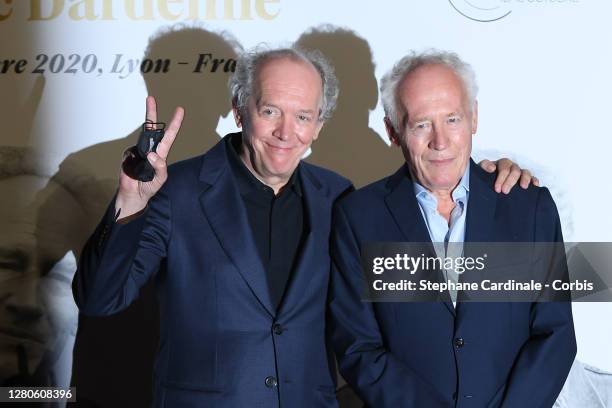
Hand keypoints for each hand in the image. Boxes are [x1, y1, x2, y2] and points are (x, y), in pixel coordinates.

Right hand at [116, 96, 183, 217]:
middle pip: (151, 128)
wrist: (134, 194)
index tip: (179, 110)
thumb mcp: (160, 178)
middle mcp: (150, 148)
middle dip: (151, 113)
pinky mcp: (127, 155)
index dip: (174, 123)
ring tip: (144, 170)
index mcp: (161, 153)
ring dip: (142, 152)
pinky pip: (130, 155)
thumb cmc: (149, 186)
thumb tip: (152, 154)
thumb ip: (159, 167)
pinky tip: (134, 171)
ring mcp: (138, 150)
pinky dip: (133, 164)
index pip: (169, 135)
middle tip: (151, 99)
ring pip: (140, 140)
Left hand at [479, 158, 539, 193]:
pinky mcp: (525, 180)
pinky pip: (532, 178)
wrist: (488, 188)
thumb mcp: (481, 173)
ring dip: (524, 179)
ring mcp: (519, 173)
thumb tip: (492, 168)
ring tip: (523, 187)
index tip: (497, 188)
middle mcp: (511, 167)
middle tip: (504, 191)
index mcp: (500, 164)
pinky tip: (534, 185)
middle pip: (514, 170)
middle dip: (510, 181)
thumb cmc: (485, 179)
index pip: (503, 167)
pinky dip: (534, 180)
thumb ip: (484, 167)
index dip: (501, 177)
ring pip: (524, 172)